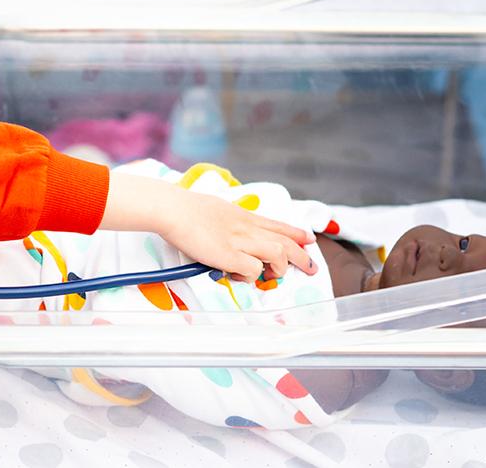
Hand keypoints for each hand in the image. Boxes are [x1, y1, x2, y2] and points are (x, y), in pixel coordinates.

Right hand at [159, 187, 316, 282]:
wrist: (174, 209)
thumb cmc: (188, 209)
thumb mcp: (217, 209)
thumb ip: (229, 221)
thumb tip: (230, 233)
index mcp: (243, 216)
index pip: (277, 224)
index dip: (296, 233)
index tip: (309, 239)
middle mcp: (247, 228)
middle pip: (284, 242)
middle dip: (302, 256)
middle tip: (312, 268)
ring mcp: (240, 242)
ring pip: (278, 254)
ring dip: (280, 268)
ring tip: (274, 276)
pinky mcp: (229, 256)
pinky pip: (253, 270)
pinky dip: (252, 276)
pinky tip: (242, 276)